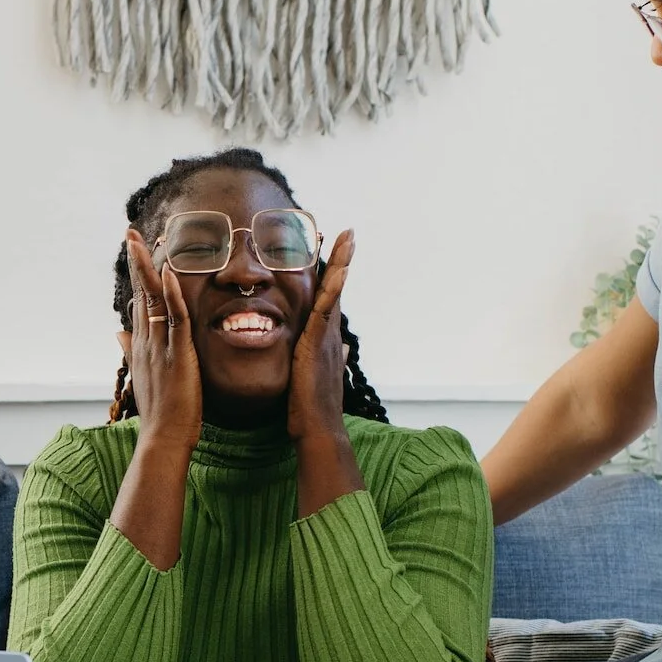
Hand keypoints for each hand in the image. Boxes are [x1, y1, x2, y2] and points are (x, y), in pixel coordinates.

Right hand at [120, 229, 202, 454]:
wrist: (163, 438)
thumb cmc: (159, 412)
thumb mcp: (144, 376)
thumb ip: (132, 350)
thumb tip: (117, 332)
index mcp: (141, 345)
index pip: (140, 301)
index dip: (139, 275)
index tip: (136, 249)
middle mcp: (145, 341)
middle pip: (141, 293)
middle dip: (137, 261)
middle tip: (131, 232)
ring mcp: (159, 347)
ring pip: (154, 300)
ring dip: (150, 268)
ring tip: (145, 239)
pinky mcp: (177, 355)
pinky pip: (175, 318)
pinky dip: (172, 294)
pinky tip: (170, 272)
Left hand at [287, 230, 354, 444]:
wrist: (318, 429)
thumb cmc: (313, 407)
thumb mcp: (318, 376)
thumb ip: (329, 359)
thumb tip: (345, 349)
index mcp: (325, 339)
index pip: (329, 299)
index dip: (332, 274)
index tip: (336, 250)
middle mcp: (330, 334)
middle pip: (336, 288)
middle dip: (342, 259)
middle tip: (348, 232)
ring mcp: (327, 339)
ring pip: (334, 294)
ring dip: (341, 265)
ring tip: (347, 238)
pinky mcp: (317, 346)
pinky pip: (325, 312)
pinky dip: (332, 290)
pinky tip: (337, 272)